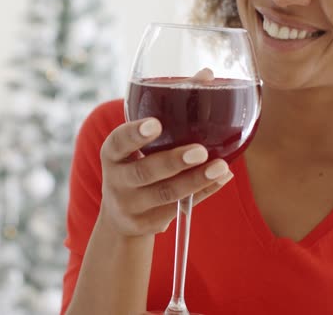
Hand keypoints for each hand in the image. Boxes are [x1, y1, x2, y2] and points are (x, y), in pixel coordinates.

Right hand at [99, 116, 233, 236]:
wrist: (119, 214)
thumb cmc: (134, 167)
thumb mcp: (130, 151)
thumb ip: (152, 134)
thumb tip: (203, 108)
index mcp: (112, 155)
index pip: (118, 142)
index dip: (135, 134)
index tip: (156, 124)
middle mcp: (116, 181)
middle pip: (144, 172)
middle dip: (173, 161)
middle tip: (199, 151)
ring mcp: (130, 206)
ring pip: (166, 194)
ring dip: (195, 180)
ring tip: (220, 167)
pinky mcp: (146, 224)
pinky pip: (179, 208)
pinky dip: (203, 192)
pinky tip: (221, 179)